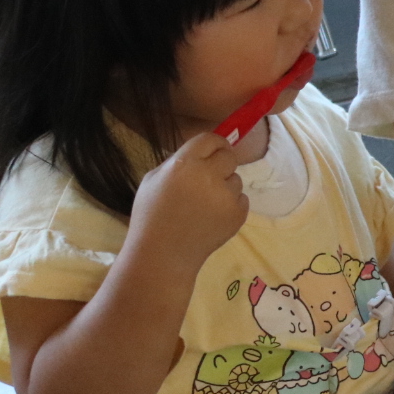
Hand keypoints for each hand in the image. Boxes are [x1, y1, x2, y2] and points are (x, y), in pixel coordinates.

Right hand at [128, 132, 247, 272]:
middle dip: (221, 164)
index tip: (212, 152)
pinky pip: (241, 199)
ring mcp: (226, 196)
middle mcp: (209, 176)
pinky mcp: (238, 213)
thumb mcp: (153, 180)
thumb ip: (179, 161)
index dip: (213, 145)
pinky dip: (230, 206)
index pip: (211, 139)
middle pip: (229, 156)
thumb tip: (202, 153)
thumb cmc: (152, 216)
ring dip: (225, 187)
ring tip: (204, 205)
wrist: (163, 254)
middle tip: (210, 178)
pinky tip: (212, 217)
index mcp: (184, 164)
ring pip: (236, 180)